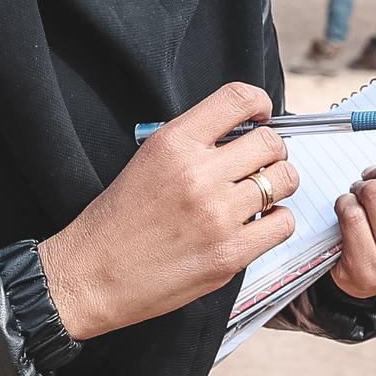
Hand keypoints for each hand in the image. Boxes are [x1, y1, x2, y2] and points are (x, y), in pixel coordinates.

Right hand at [38, 85, 298, 339]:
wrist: (91, 276)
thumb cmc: (117, 221)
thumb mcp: (146, 161)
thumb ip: (193, 144)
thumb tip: (245, 134)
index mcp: (174, 143)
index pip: (238, 99)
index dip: (260, 104)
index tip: (262, 117)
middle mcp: (198, 174)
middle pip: (270, 143)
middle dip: (272, 152)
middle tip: (259, 166)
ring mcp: (217, 215)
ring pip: (284, 181)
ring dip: (278, 186)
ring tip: (259, 196)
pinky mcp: (229, 253)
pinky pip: (282, 223)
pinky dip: (276, 222)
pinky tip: (257, 225)